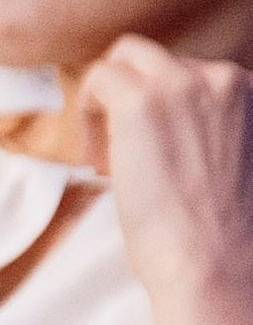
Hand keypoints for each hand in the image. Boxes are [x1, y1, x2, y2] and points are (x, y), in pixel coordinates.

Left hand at [79, 40, 252, 302]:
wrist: (215, 265)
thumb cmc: (222, 234)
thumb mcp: (233, 159)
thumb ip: (210, 128)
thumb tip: (167, 125)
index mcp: (249, 93)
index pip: (193, 76)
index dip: (165, 112)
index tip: (156, 151)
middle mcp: (223, 78)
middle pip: (157, 61)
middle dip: (134, 97)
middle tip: (123, 150)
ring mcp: (182, 85)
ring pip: (125, 59)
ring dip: (110, 100)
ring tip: (109, 156)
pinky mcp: (141, 102)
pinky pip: (99, 77)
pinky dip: (88, 111)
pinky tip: (98, 158)